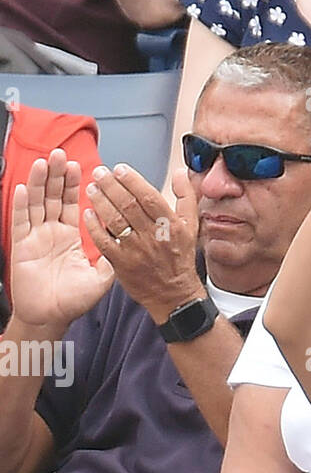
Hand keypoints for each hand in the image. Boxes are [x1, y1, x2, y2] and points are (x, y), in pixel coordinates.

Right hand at [10, 151, 115, 332]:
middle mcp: (52, 232)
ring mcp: (35, 236)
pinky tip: (23, 187)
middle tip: (62, 154)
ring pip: (36, 202)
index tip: (83, 167)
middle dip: (57, 175)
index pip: (72, 204)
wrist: (52, 317)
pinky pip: (20, 220)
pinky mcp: (21, 245)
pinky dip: (21, 204)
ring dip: (39, 181)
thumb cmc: (74, 300)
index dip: (74, 186)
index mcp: (70, 236)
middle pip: (53, 196)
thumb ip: (112, 258)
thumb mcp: (100, 278)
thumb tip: (128, 242)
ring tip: (45, 162)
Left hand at [83, 165, 201, 323]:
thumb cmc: (180, 258)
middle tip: (99, 173)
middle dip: (111, 185)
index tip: (119, 169)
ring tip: (91, 188)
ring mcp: (136, 251)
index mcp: (171, 225)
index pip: (149, 196)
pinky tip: (88, 214)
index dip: (132, 180)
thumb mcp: (191, 226)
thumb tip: (180, 173)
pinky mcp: (122, 264)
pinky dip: (94, 226)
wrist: (174, 295)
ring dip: (100, 201)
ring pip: (114, 220)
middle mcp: (153, 237)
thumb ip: (186, 197)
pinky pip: (104, 242)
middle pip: (128, 204)